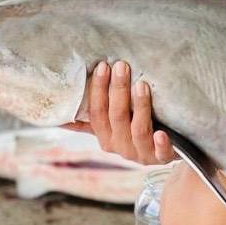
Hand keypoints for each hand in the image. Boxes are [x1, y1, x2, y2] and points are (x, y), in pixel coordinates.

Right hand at [62, 60, 176, 165]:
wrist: (166, 154)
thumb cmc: (136, 134)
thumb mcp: (113, 128)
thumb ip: (90, 122)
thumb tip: (59, 117)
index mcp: (105, 138)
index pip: (97, 113)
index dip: (98, 90)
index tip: (103, 66)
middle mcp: (121, 147)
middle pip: (117, 117)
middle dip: (118, 90)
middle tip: (122, 66)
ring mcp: (142, 154)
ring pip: (138, 130)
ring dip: (140, 107)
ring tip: (141, 85)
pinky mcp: (162, 158)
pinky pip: (161, 154)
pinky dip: (161, 144)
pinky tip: (162, 134)